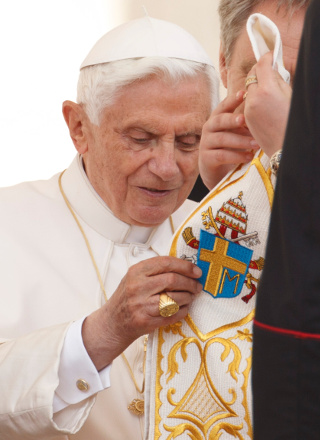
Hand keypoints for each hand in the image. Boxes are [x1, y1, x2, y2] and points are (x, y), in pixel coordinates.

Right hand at [82, 256, 201, 369]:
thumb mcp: (135, 278)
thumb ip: (155, 271)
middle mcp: (137, 287)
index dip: (185, 266)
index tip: (197, 271)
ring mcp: (141, 305)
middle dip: (190, 283)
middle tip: (197, 286)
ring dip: (188, 298)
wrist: (112, 322)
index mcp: (136, 271)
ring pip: (174, 298)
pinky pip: (173, 315)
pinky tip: (183, 308)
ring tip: (190, 297)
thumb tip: (185, 267)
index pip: (165, 263)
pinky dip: (183, 311)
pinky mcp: (146, 322)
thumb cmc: (127, 297)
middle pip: (172, 280)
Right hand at [199, 92, 258, 189]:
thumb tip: (265, 109)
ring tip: (256, 144)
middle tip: (245, 119)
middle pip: (219, 120)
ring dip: (240, 141)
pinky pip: (221, 155)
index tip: (243, 93)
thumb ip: (244, 123)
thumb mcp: (236, 132)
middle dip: (232, 119)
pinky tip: (249, 157)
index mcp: (217, 119)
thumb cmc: (230, 147)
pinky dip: (236, 156)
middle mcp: (209, 129)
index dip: (232, 100)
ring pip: (222, 139)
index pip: (223, 106)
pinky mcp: (206, 159)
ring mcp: (206, 144)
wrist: (216, 171)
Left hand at [244, 52, 291, 156]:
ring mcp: (247, 109)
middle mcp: (253, 98)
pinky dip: (253, 97)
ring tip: (268, 87)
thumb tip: (272, 71)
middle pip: (252, 75)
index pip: (262, 65)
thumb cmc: (292, 122)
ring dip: (256, 84)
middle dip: (259, 70)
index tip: (271, 56)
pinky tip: (264, 101)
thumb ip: (279, 81)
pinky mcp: (246, 118)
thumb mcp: (289, 96)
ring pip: (248, 88)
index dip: (267, 57)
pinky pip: (247, 102)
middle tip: (268, 69)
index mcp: (267, 90)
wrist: (284, 147)